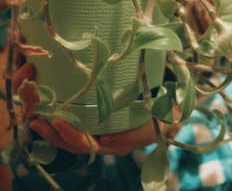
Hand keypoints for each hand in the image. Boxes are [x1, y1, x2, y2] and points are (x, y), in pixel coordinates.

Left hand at [29, 118, 180, 155]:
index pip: (86, 145)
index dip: (69, 135)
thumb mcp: (147, 129)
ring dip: (55, 130)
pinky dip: (67, 121)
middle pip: (74, 144)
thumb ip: (126, 138)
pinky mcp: (103, 122)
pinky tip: (57, 113)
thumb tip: (101, 143)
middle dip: (53, 135)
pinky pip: (81, 126)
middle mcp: (106, 141)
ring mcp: (104, 133)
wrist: (171, 111)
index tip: (57, 120)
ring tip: (38, 119)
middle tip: (36, 122)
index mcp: (115, 144)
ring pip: (74, 137)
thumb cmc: (161, 119)